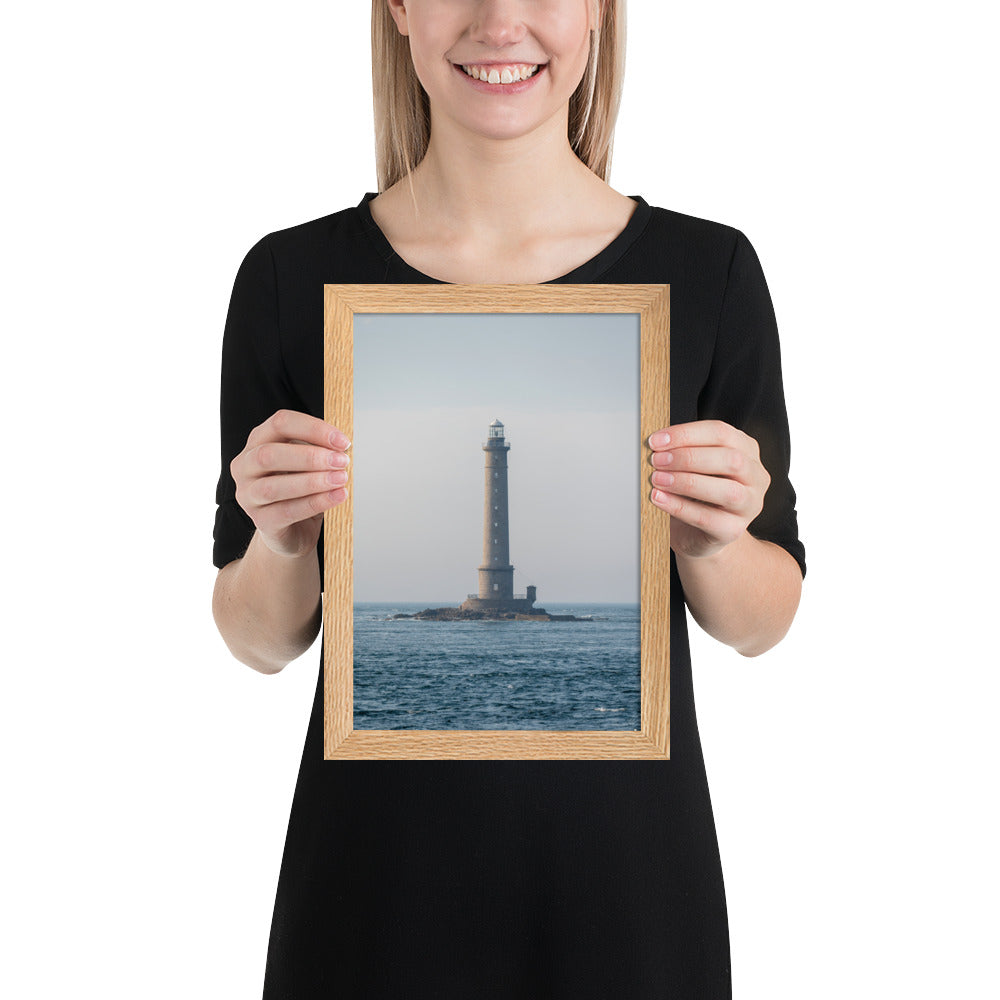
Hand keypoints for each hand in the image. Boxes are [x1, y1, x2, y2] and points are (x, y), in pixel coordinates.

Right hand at [230, 409, 350, 558]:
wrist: (292, 531)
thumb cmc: (300, 491)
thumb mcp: (308, 465)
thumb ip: (320, 451)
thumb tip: (341, 447)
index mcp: (257, 442)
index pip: (280, 423)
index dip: (313, 429)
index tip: (342, 441)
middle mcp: (245, 467)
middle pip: (270, 454)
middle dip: (310, 456)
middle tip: (341, 461)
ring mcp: (248, 496)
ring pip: (274, 486)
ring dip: (312, 481)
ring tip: (340, 479)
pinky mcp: (261, 521)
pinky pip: (286, 511)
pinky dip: (315, 503)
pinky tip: (336, 497)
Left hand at [647, 419, 769, 559]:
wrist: (698, 534)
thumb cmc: (695, 494)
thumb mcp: (693, 467)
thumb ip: (681, 452)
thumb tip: (655, 443)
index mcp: (746, 450)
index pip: (721, 433)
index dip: (686, 434)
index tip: (656, 440)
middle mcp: (755, 476)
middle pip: (730, 459)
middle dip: (688, 457)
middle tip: (656, 460)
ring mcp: (749, 505)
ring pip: (727, 491)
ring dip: (686, 482)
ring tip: (657, 479)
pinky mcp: (733, 530)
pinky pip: (708, 518)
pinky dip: (679, 507)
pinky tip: (659, 498)